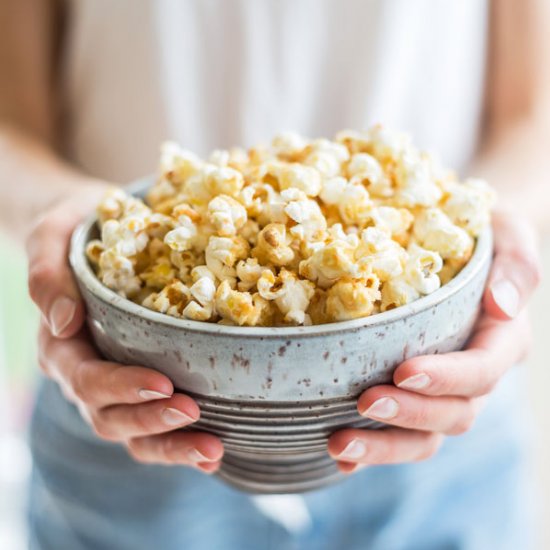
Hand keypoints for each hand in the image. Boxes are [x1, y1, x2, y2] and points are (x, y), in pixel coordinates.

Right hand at [27, 186, 223, 471]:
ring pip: (133, 433)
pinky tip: (214, 451)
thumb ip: (47, 274)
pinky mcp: (141, 385)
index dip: (121, 387)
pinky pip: (154, 425)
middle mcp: (85, 374)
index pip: (86, 378)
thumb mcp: (52, 236)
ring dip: (172, 445)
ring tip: (213, 449)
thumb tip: (63, 322)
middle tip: (194, 413)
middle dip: (151, 421)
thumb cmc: (77, 231)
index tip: (163, 383)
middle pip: (110, 417)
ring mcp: (114, 386)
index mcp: (62, 346)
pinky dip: (179, 443)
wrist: (97, 232)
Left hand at [328, 212, 540, 472]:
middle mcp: (477, 375)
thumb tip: (503, 305)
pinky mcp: (417, 394)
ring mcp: (446, 391)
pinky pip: (400, 432)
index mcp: (502, 341)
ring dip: (383, 446)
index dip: (446, 377)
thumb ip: (517, 265)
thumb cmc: (484, 234)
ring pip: (425, 436)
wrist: (466, 243)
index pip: (481, 371)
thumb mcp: (509, 232)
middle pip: (452, 414)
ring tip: (337, 444)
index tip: (403, 370)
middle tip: (364, 405)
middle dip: (409, 415)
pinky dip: (372, 448)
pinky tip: (338, 456)